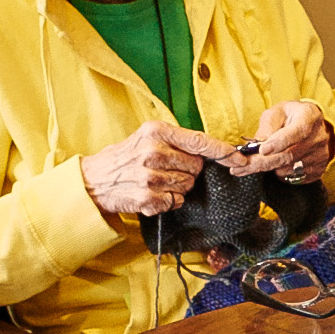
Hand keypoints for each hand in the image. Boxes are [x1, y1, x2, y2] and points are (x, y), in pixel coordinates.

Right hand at [80, 121, 237, 219]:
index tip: (239, 159)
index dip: (223, 151)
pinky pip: (175, 201)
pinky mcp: (147, 197)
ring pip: (187, 186)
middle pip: (197, 167)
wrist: (95, 179)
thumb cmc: (126, 157)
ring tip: (157, 181)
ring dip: (177, 187)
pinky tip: (152, 193)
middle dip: (188, 171)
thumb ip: (178, 141)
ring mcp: (149, 176)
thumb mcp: (148, 137)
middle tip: (168, 169)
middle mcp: (153, 151)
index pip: (200, 141)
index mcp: (157, 131)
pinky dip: (167, 200)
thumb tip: (213, 151)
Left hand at [246, 100, 332, 184]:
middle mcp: (319, 137)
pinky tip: (276, 165)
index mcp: (309, 116)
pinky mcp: (318, 169)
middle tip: (244, 166)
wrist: (311, 126)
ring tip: (260, 160)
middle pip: (289, 155)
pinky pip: (294, 178)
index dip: (279, 142)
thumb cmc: (290, 116)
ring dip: (270, 168)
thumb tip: (258, 145)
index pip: (296, 132)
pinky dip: (280, 174)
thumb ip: (267, 126)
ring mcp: (320, 155)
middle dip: (264, 162)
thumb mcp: (276, 112)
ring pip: (289, 168)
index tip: (262, 150)